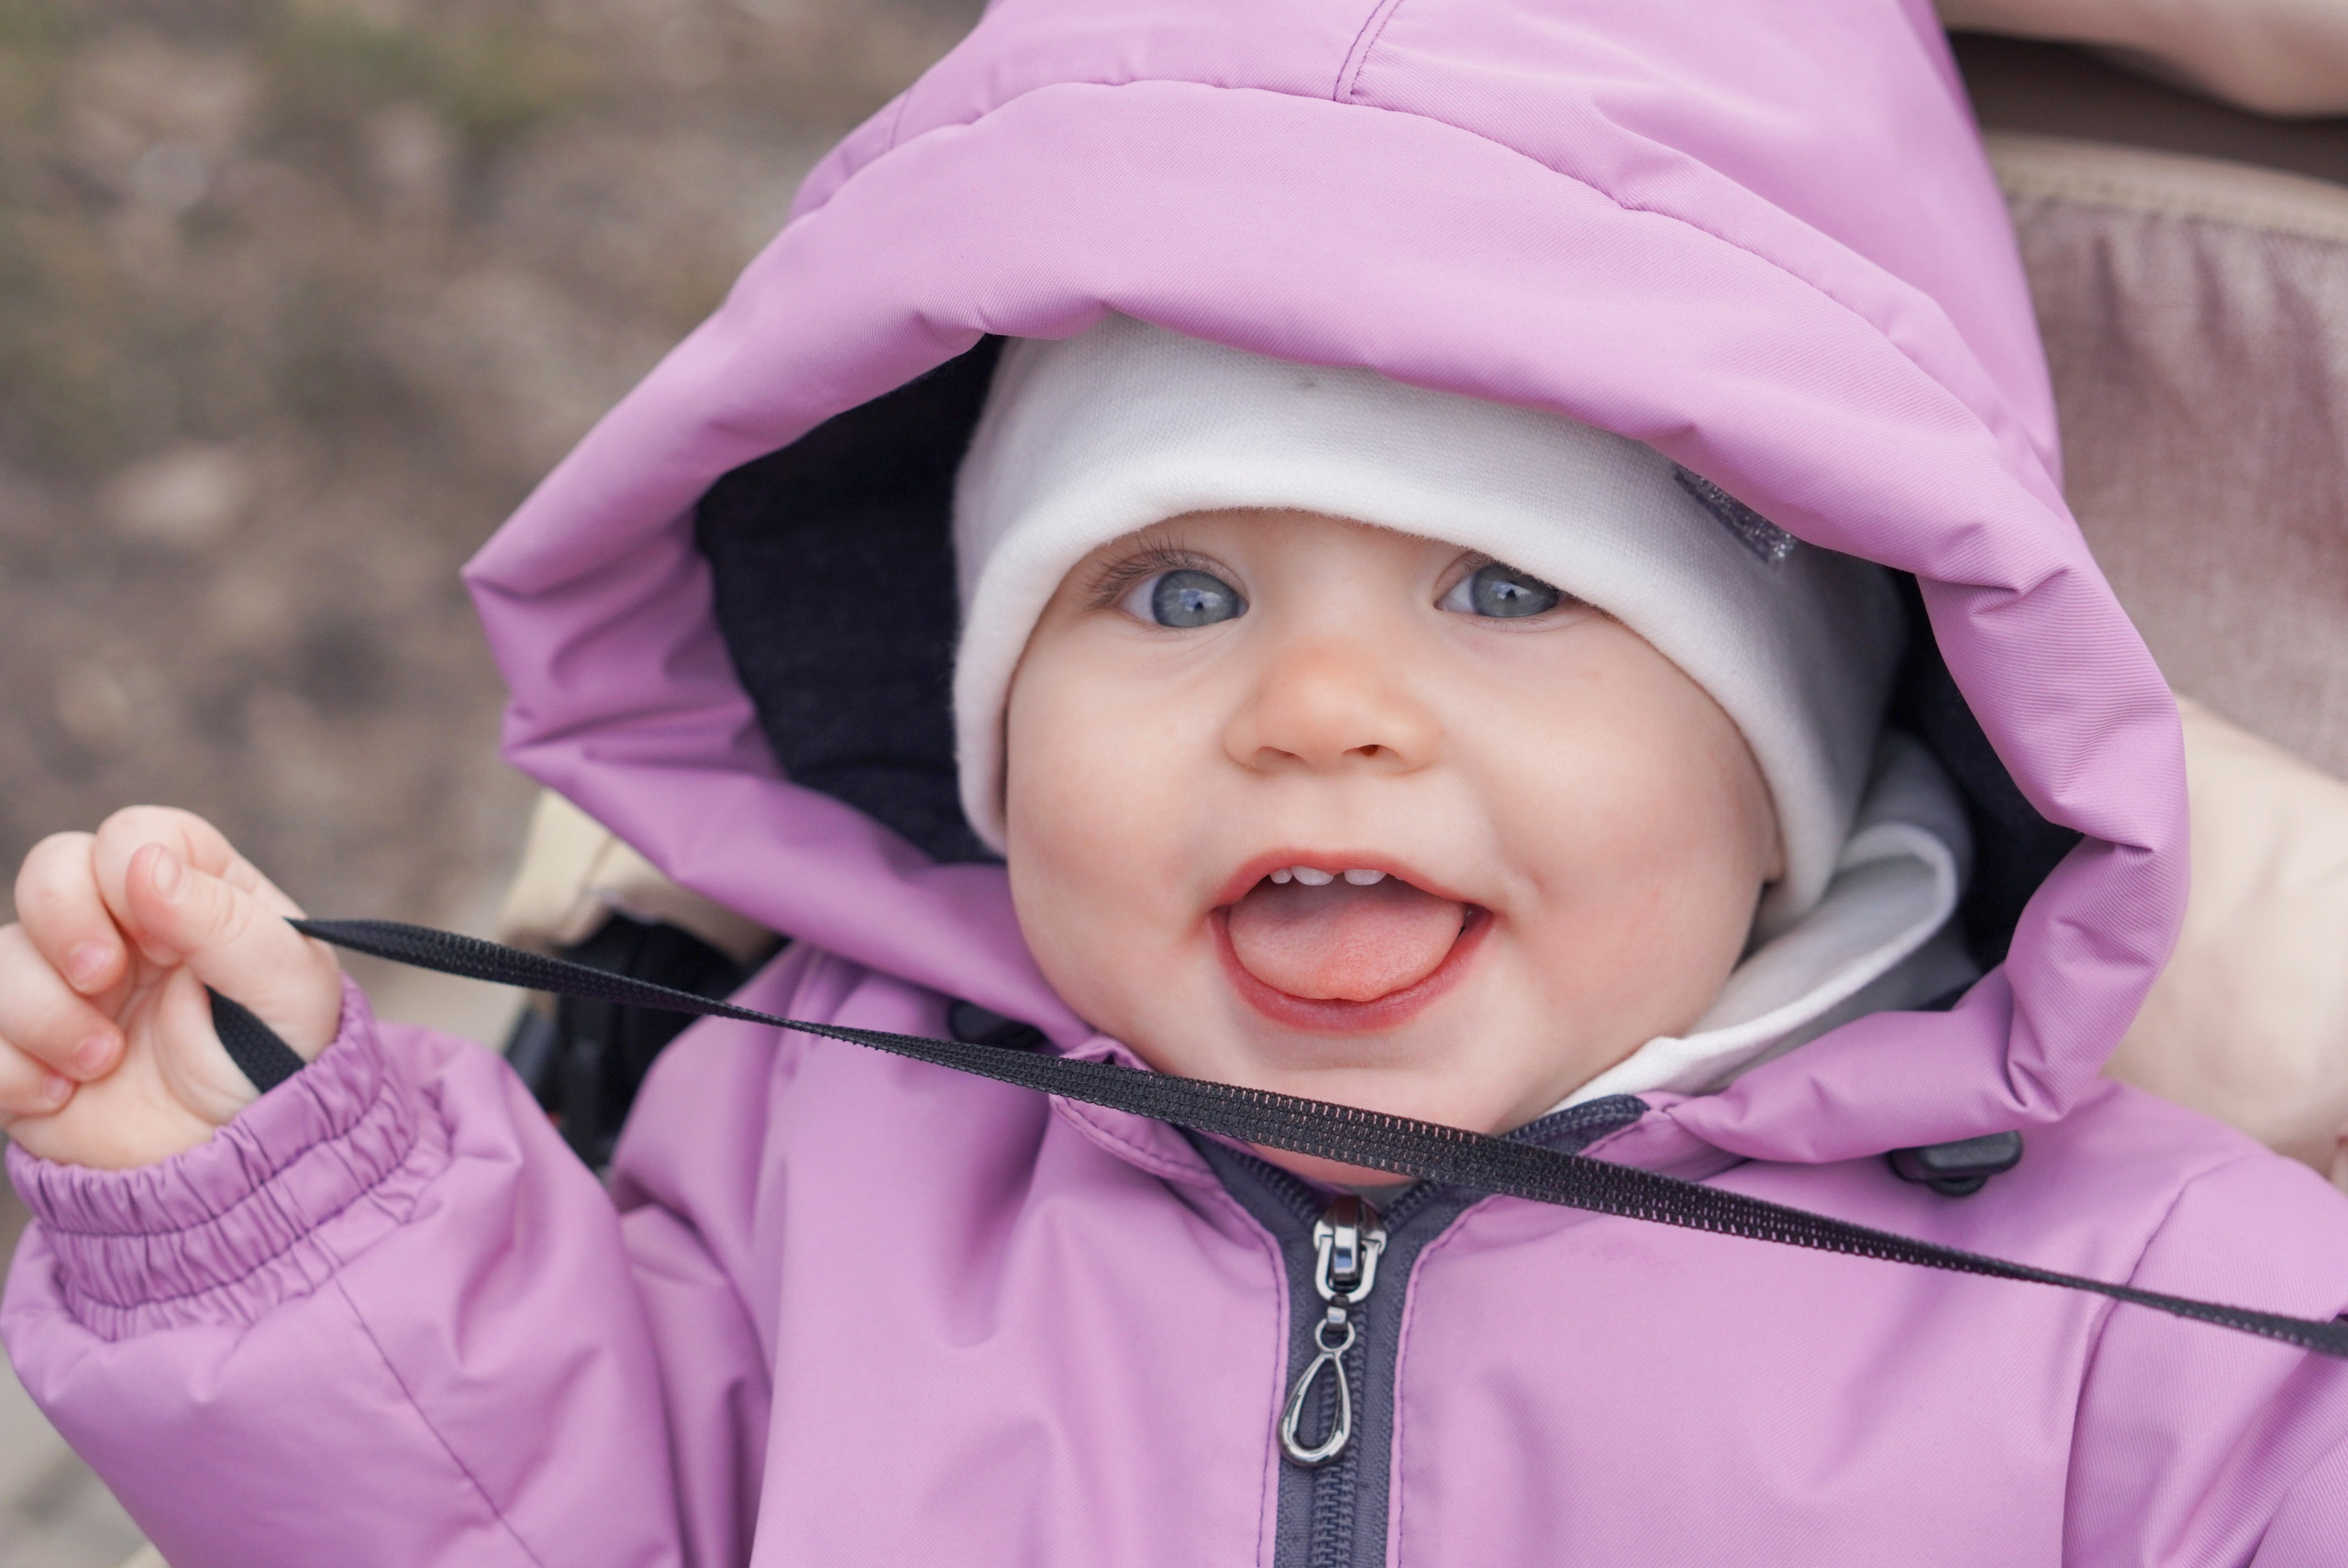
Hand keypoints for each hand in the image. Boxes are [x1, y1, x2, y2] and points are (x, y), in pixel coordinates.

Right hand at [0, 807, 342, 1169]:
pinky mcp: (22, 1051)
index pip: (135, 835)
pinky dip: (10, 1070)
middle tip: (103, 978)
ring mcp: (66, 988)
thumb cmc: (279, 1066)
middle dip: (64, 921)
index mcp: (194, 896)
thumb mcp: (286, 990)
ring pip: (2, 956)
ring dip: (44, 1013)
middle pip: (49, 868)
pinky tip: (63, 1095)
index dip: (129, 872)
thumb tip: (147, 864)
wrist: (235, 1173)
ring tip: (103, 1061)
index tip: (163, 939)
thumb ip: (226, 920)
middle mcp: (123, 930)